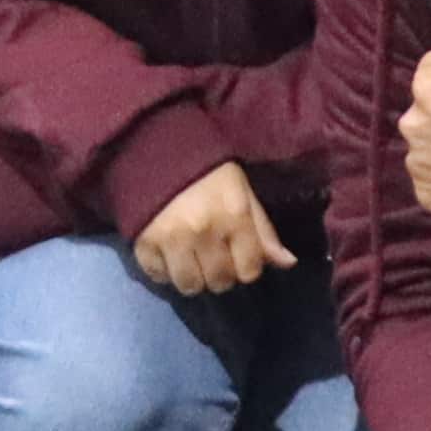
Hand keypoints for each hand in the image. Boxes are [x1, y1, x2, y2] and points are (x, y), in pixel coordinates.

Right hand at [125, 156, 290, 298]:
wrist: (157, 144)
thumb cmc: (207, 169)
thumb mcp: (242, 190)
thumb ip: (263, 229)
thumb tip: (287, 263)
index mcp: (234, 216)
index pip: (249, 270)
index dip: (245, 266)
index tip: (237, 254)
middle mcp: (204, 231)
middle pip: (220, 282)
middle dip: (220, 274)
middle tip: (212, 256)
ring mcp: (171, 239)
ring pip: (190, 286)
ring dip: (193, 277)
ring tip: (190, 259)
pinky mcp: (143, 241)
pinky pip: (157, 276)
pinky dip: (164, 271)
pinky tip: (167, 255)